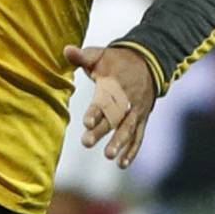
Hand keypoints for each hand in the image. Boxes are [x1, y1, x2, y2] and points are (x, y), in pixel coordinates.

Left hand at [65, 43, 158, 168]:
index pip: (104, 99)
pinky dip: (132, 150)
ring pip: (129, 129)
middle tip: (87, 142)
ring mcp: (137, 110)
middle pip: (115, 117)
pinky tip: (122, 164)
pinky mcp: (142, 119)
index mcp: (115, 84)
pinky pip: (139, 136)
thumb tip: (66, 49)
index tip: (86, 122)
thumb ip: (83, 56)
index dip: (96, 111)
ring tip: (109, 156)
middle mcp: (127, 99)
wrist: (148, 62)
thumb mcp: (100, 55)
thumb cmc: (116, 61)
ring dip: (119, 143)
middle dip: (102, 130)